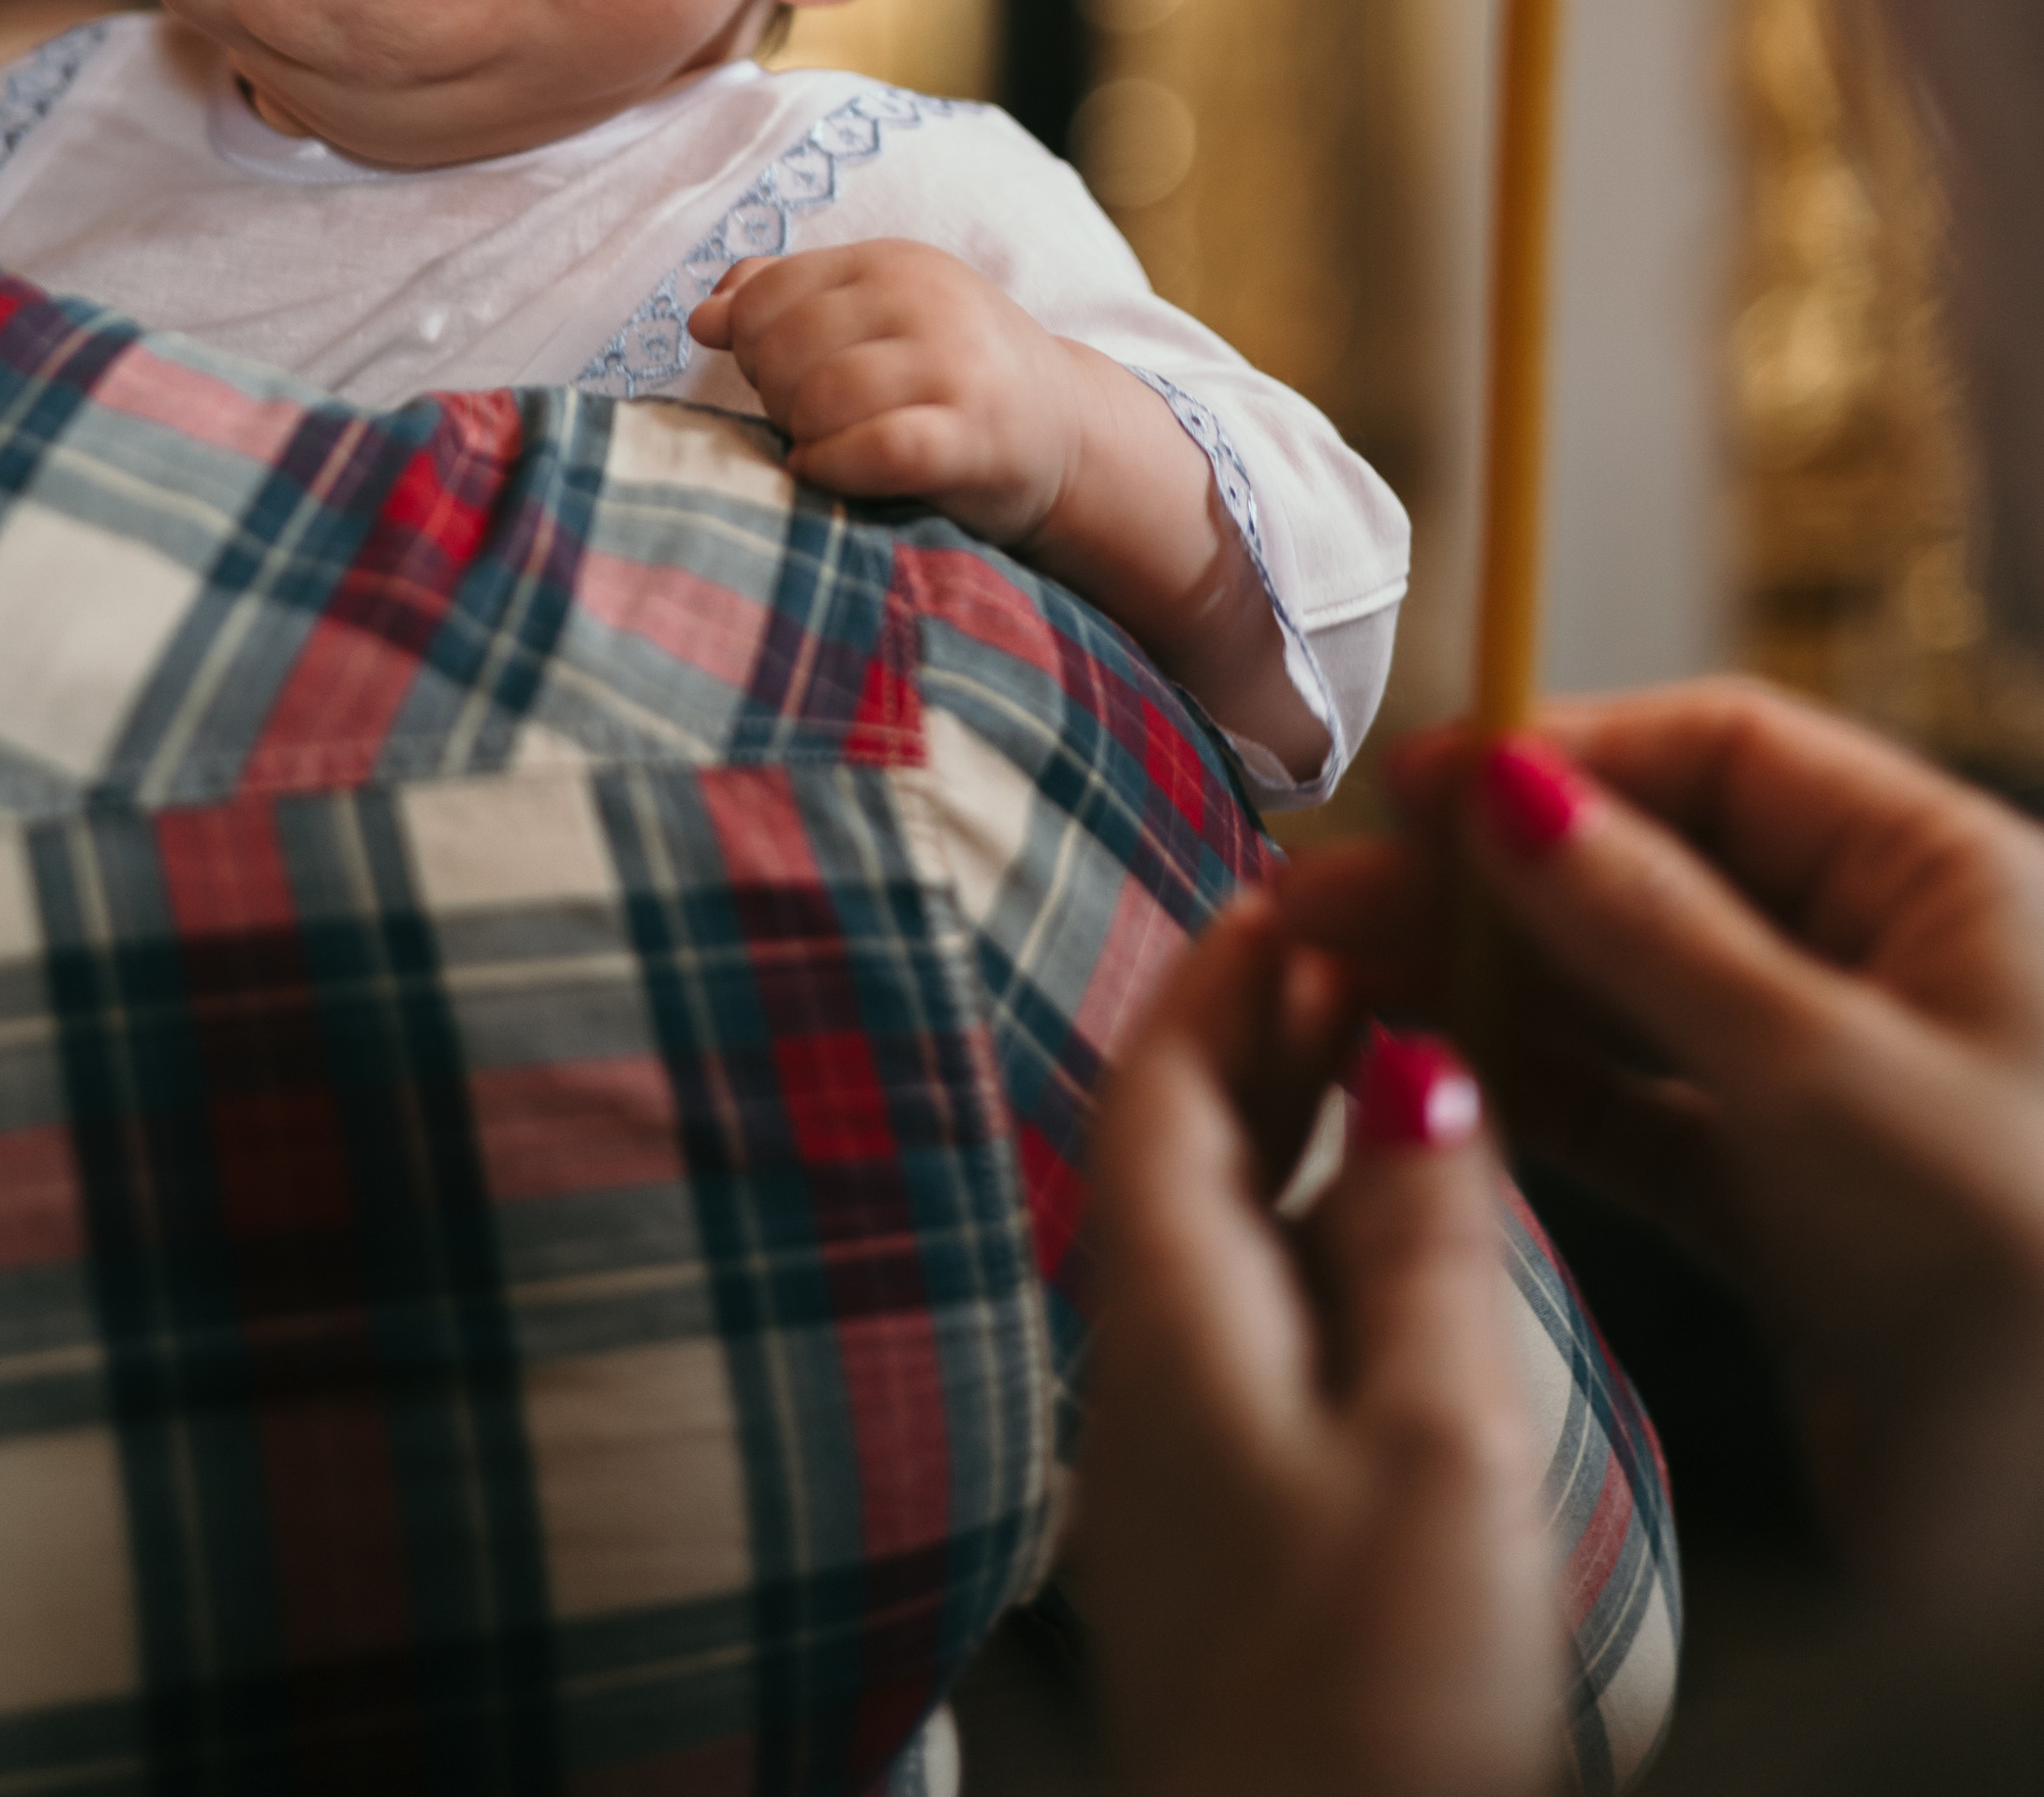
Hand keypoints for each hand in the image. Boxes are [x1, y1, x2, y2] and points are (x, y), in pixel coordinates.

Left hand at [687, 240, 1100, 545]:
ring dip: (802, 434)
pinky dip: (830, 467)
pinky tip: (827, 472)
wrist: (1069, 435)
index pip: (766, 293)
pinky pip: (871, 449)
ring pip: (819, 397)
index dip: (750, 345)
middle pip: (784, 347)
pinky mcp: (972, 436)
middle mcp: (926, 300)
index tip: (782, 376)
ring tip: (826, 444)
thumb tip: (703, 317)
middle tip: (809, 418)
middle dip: (775, 394)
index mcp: (894, 262)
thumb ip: (786, 301)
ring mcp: (954, 366)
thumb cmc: (952, 377)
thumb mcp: (877, 318)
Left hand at [1084, 898, 1565, 1796]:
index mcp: (1167, 1321)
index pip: (1156, 1087)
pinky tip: (1400, 1235)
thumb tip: (1416, 1068)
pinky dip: (1324, 1237)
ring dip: (1299, 1126)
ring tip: (1397, 1045)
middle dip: (1260, 1027)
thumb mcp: (1437, 1444)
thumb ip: (1427, 1241)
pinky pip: (1258, 1321)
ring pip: (1224, 1232)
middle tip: (1354, 932)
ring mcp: (1177, 1454)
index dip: (1218, 970)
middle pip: (1180, 1146)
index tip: (1286, 877)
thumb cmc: (1367, 1703)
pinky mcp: (1228, 1525)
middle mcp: (1144, 1370)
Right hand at [1282, 682, 2043, 1618]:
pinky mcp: (1794, 1209)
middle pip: (1660, 868)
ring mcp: (1839, 1088)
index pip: (1723, 753)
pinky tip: (1428, 1071)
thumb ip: (1643, 922)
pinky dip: (1539, 1090)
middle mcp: (1894, 963)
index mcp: (1945, 877)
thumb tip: (1504, 786)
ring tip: (1341, 975)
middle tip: (1332, 895)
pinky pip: (1641, 1113)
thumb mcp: (1815, 1069)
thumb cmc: (2014, 1268)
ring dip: (1493, 981)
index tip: (1417, 787)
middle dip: (1493, 879)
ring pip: (1634, 995)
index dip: (1561, 755)